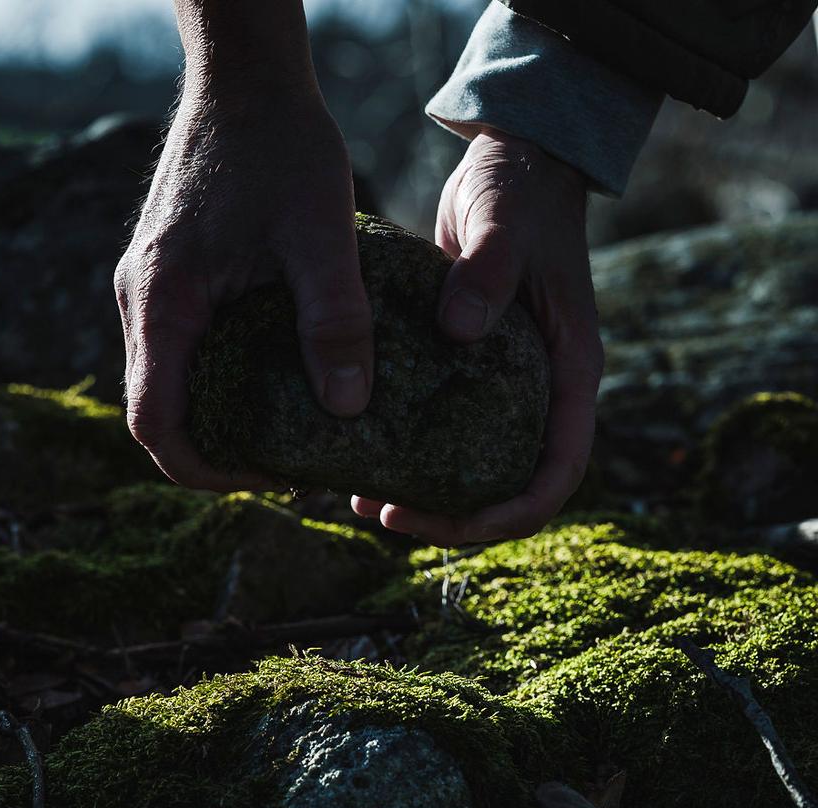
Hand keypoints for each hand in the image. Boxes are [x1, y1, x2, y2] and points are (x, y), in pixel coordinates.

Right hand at [114, 78, 372, 490]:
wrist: (245, 75)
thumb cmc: (279, 143)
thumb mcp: (321, 233)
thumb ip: (333, 320)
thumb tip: (347, 409)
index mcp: (162, 303)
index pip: (154, 423)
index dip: (204, 470)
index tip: (267, 476)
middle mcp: (142, 304)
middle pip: (162, 413)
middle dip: (220, 452)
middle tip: (291, 462)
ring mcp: (153, 291)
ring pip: (174, 384)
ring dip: (225, 417)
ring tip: (291, 427)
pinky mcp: (172, 278)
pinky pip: (187, 351)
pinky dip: (226, 380)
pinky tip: (281, 377)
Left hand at [351, 128, 603, 545]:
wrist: (509, 164)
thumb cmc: (519, 191)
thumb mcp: (506, 223)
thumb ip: (489, 271)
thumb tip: (459, 330)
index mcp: (569, 374)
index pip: (558, 471)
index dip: (516, 511)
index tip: (462, 523)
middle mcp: (539, 393)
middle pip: (511, 488)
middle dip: (456, 519)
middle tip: (390, 517)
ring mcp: (503, 389)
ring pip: (473, 472)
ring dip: (425, 499)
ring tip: (365, 504)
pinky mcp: (466, 376)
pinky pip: (443, 437)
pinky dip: (405, 458)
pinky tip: (358, 464)